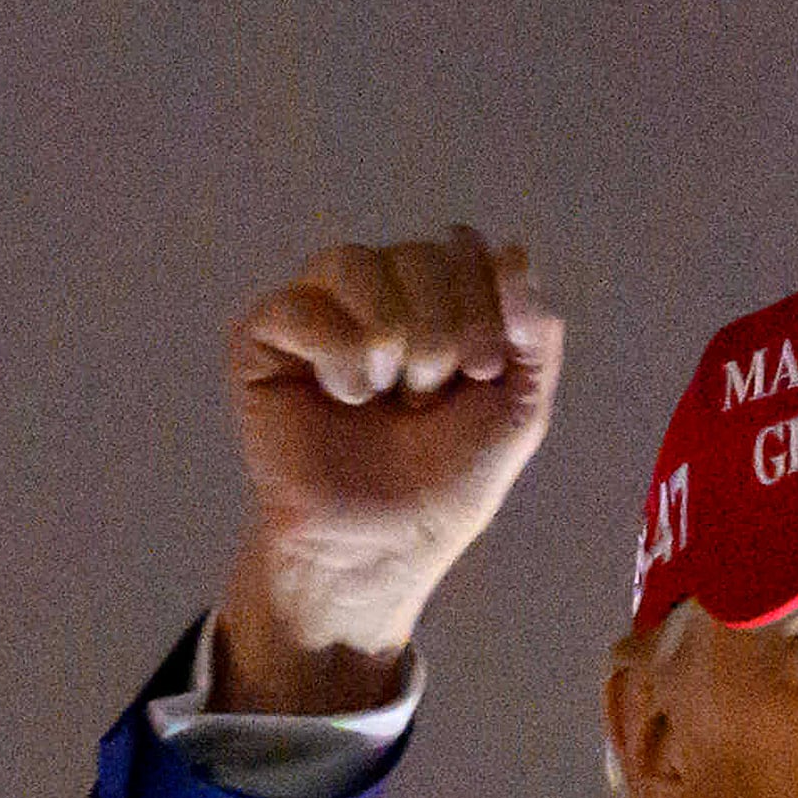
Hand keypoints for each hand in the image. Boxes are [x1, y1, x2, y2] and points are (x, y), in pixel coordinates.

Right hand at [212, 226, 562, 712]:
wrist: (380, 548)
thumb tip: (513, 251)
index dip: (486, 305)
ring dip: (391, 334)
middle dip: (443, 328)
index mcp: (437, 300)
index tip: (484, 373)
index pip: (467, 249)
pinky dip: (337, 351)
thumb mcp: (519, 410)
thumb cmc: (444, 485)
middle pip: (419, 253)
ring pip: (355, 262)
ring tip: (390, 392)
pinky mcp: (263, 340)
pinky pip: (298, 304)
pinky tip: (346, 395)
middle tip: (431, 394)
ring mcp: (318, 312)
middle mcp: (377, 294)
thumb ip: (534, 331)